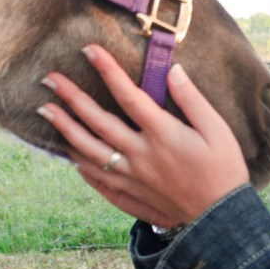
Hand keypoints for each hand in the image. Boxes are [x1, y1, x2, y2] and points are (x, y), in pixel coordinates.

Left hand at [36, 46, 249, 228]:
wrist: (220, 218)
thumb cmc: (224, 170)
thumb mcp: (218, 130)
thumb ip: (193, 99)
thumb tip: (173, 70)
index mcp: (163, 134)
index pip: (128, 95)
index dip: (107, 70)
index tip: (89, 50)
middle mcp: (141, 154)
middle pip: (98, 122)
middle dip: (71, 98)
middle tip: (49, 78)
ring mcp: (132, 176)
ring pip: (89, 151)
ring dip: (65, 129)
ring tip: (46, 110)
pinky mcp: (131, 193)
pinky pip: (98, 179)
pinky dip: (80, 165)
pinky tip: (69, 154)